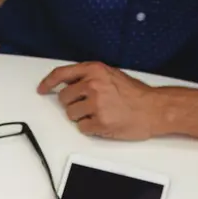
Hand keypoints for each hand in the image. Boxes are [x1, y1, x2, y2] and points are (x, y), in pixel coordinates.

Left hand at [38, 62, 166, 139]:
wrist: (154, 109)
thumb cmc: (136, 94)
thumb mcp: (111, 75)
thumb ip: (90, 76)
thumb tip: (70, 83)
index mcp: (95, 70)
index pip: (61, 74)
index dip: (48, 83)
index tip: (42, 89)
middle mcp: (93, 85)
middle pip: (64, 98)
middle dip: (72, 103)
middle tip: (88, 105)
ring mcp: (96, 104)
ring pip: (71, 115)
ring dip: (81, 116)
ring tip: (100, 113)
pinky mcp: (99, 123)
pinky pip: (82, 128)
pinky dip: (90, 128)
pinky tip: (104, 122)